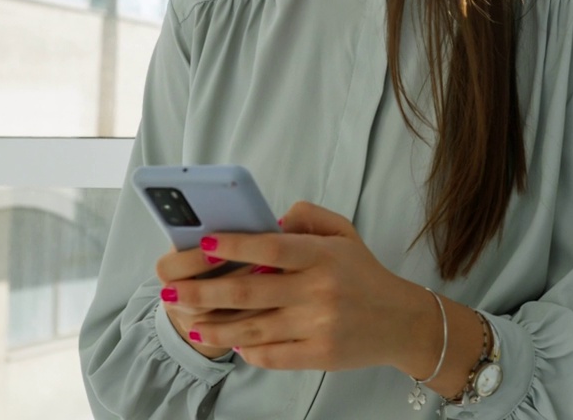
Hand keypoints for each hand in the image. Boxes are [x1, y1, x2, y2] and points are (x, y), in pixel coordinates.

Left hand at [160, 201, 438, 373]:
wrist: (401, 321)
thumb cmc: (364, 273)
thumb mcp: (344, 233)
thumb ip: (306, 217)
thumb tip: (267, 220)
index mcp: (323, 256)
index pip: (271, 248)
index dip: (235, 246)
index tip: (204, 244)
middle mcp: (320, 290)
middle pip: (250, 293)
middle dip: (204, 292)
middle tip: (171, 292)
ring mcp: (318, 325)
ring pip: (253, 329)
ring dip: (215, 328)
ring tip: (190, 322)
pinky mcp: (319, 355)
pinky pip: (271, 355)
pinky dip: (247, 350)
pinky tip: (230, 343)